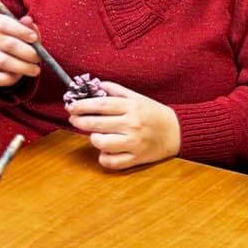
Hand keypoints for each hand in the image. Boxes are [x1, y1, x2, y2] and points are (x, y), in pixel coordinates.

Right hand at [0, 13, 41, 87]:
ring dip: (22, 67)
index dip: (21, 30)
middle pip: (7, 44)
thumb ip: (28, 28)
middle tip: (39, 58)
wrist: (1, 56)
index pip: (4, 24)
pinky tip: (19, 76)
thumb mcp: (24, 32)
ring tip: (35, 70)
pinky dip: (8, 79)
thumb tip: (28, 20)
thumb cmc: (17, 41)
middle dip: (27, 52)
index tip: (34, 38)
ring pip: (2, 61)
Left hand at [66, 80, 180, 170]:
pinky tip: (105, 150)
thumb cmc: (154, 114)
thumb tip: (95, 85)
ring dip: (94, 139)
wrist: (177, 132)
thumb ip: (116, 90)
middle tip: (75, 119)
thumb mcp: (137, 97)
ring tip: (95, 135)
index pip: (101, 105)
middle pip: (97, 124)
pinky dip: (104, 158)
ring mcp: (134, 143)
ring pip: (102, 144)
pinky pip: (112, 162)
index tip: (71, 106)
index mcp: (132, 108)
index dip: (82, 105)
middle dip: (80, 121)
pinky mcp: (136, 158)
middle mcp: (132, 125)